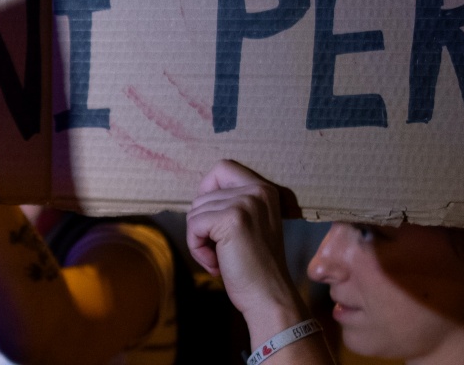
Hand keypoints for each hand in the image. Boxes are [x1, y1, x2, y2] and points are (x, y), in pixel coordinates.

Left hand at [187, 160, 305, 335]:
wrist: (269, 297)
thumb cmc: (256, 267)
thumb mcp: (252, 224)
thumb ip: (233, 204)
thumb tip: (198, 196)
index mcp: (264, 189)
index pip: (222, 167)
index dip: (208, 191)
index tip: (213, 221)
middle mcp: (257, 190)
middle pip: (203, 194)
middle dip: (203, 225)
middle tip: (220, 250)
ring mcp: (245, 203)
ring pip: (195, 211)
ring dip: (200, 240)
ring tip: (220, 258)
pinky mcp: (232, 219)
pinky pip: (194, 226)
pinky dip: (197, 248)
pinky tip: (216, 264)